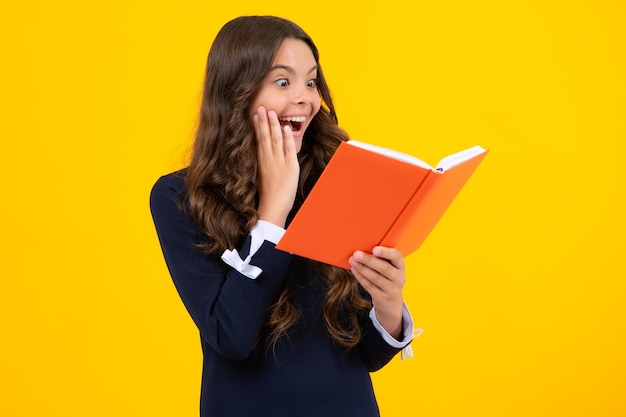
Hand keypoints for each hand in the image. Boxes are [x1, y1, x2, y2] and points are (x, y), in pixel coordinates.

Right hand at [253, 106, 299, 227]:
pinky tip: (286, 128)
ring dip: (274, 125)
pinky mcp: (290, 168)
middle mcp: (268, 160)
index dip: (257, 126)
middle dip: (264, 121)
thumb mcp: (262, 177)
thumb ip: (264, 165)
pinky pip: (289, 150)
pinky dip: (288, 139)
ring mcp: (279, 163)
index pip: (258, 139)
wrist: (272, 208)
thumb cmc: (267, 196)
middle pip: (265, 136)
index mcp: (261, 162)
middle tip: (261, 107)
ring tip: (272, 113)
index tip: (255, 114)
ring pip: (276, 140)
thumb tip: (264, 155)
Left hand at [349, 246, 405, 338]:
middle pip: (384, 268)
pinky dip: (360, 277)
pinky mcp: (382, 297)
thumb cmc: (387, 278)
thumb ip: (382, 259)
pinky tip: (354, 269)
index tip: (374, 249)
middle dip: (369, 260)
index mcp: (401, 266)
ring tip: (352, 261)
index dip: (386, 252)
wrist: (391, 302)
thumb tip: (363, 249)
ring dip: (362, 268)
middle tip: (357, 254)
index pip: (396, 257)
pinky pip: (369, 286)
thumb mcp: (390, 268)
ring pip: (376, 278)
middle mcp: (399, 278)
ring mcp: (391, 289)